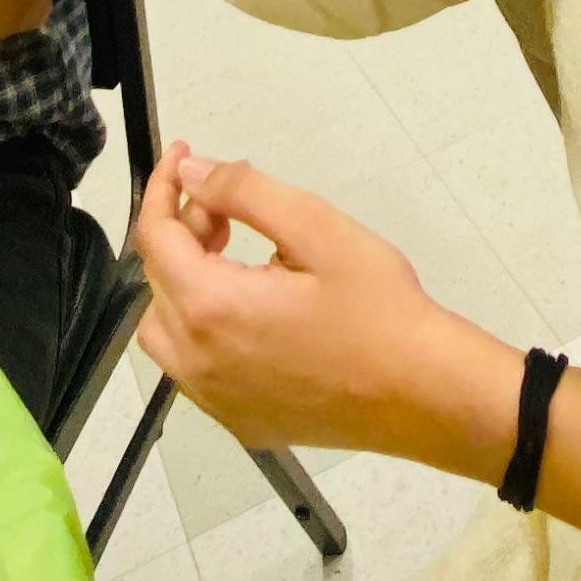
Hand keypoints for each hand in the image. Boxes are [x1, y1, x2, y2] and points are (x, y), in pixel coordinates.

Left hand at [132, 148, 513, 469]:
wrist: (424, 393)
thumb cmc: (380, 310)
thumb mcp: (318, 228)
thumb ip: (244, 193)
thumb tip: (193, 173)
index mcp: (211, 309)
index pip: (155, 238)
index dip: (163, 188)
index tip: (182, 157)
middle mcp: (199, 363)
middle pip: (157, 282)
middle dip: (180, 234)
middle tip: (226, 210)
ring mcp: (217, 401)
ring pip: (166, 332)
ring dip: (184, 285)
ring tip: (235, 258)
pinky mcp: (242, 423)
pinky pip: (196, 370)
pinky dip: (203, 330)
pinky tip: (254, 312)